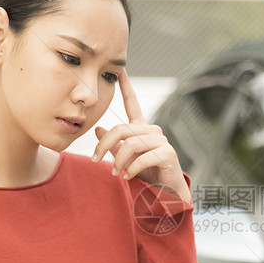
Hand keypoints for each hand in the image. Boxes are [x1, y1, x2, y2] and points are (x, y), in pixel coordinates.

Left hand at [92, 71, 189, 202]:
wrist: (167, 192)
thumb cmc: (147, 174)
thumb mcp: (125, 158)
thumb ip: (114, 144)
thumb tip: (97, 129)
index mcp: (142, 129)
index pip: (133, 103)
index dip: (126, 86)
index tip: (119, 70)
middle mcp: (152, 130)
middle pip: (121, 129)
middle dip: (104, 145)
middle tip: (95, 159)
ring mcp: (161, 141)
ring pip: (130, 144)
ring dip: (118, 161)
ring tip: (115, 173)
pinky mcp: (168, 153)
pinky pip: (143, 157)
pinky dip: (131, 168)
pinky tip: (127, 176)